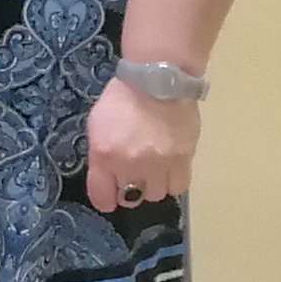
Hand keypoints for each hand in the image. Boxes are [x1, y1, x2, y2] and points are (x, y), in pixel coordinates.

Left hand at [84, 76, 200, 214]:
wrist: (157, 81)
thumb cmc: (122, 99)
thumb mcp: (97, 126)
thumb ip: (100, 154)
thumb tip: (108, 174)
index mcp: (104, 155)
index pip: (102, 197)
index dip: (105, 200)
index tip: (109, 197)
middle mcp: (130, 165)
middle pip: (130, 198)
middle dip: (129, 190)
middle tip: (132, 177)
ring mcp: (159, 163)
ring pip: (156, 194)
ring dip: (153, 185)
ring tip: (153, 170)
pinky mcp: (183, 159)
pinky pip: (178, 186)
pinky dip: (173, 182)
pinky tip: (169, 169)